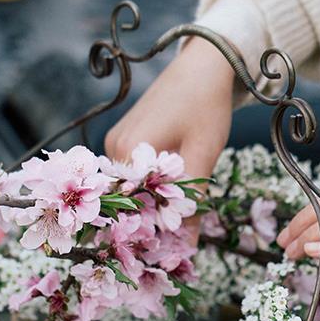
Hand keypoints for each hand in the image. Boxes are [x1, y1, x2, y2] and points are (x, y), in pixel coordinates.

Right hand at [104, 38, 234, 237]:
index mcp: (129, 151)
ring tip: (173, 226)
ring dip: (149, 208)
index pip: (127, 208)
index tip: (164, 255)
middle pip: (125, 201)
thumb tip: (186, 246)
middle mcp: (113, 149)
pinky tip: (167, 201)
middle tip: (172, 247)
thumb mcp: (204, 155)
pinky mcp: (123, 139)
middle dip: (147, 225)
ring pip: (128, 190)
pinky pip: (131, 176)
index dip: (145, 234)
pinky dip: (148, 191)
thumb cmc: (206, 106)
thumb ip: (192, 202)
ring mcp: (115, 143)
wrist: (202, 66)